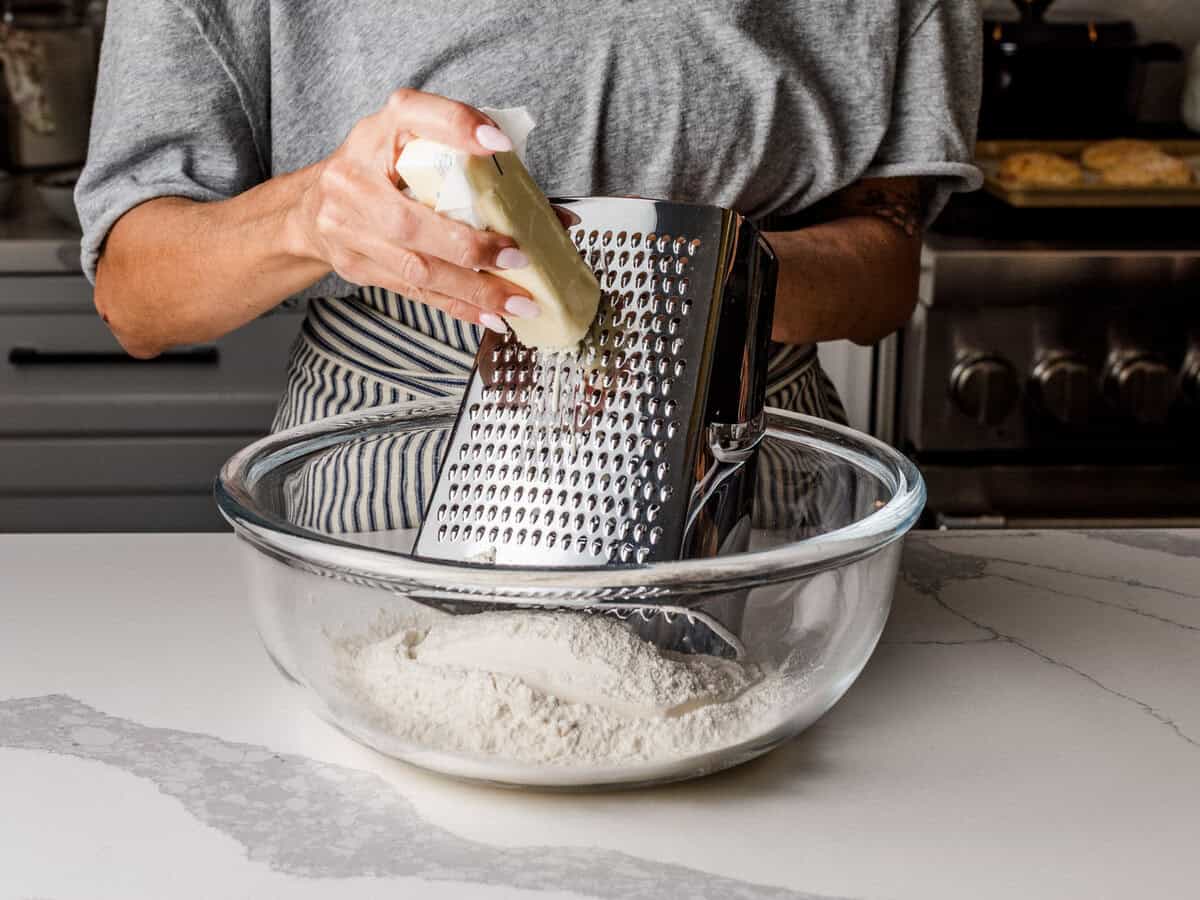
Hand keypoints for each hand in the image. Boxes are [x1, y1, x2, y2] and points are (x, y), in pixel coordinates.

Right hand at [290, 89, 540, 332]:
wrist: (312, 207)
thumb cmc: (380, 169)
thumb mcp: (415, 142)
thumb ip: (473, 164)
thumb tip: (551, 212)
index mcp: (379, 132)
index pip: (416, 118)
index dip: (457, 128)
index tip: (498, 144)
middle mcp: (354, 178)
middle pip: (412, 222)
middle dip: (471, 247)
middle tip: (519, 258)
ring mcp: (349, 228)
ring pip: (417, 269)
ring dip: (474, 290)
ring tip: (517, 302)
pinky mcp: (357, 266)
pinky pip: (415, 291)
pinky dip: (458, 306)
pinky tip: (489, 316)